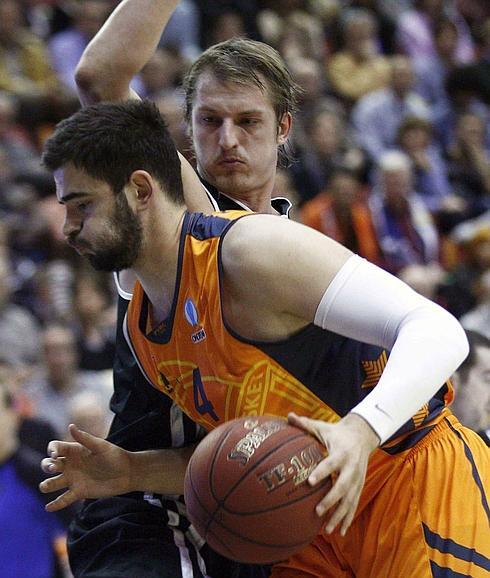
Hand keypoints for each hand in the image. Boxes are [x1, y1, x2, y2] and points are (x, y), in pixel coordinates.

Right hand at [39, 424, 131, 511]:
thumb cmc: (115, 456)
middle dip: (46, 466)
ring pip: (52, 483)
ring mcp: (73, 479)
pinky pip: (63, 499)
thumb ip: (85, 438)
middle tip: (54, 468)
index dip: (52, 450)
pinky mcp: (78, 492)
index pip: (56, 448)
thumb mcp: (100, 446)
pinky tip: (49, 507)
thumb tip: (70, 426)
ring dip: (46, 485)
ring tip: (45, 487)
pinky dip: (55, 504)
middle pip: (49, 464)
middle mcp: (71, 465)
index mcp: (75, 451)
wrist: (127, 473)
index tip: (55, 455)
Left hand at [288, 412, 378, 536]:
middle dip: (331, 499)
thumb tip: (288, 415)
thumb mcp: (322, 427)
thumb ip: (305, 424)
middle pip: (343, 486)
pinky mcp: (360, 486)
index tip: (309, 481)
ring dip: (339, 515)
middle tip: (317, 510)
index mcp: (342, 452)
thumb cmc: (336, 432)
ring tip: (326, 529)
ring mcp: (358, 479)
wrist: (362, 436)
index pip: (331, 463)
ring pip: (350, 500)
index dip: (322, 472)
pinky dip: (348, 519)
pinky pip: (354, 505)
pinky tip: (340, 532)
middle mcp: (352, 467)